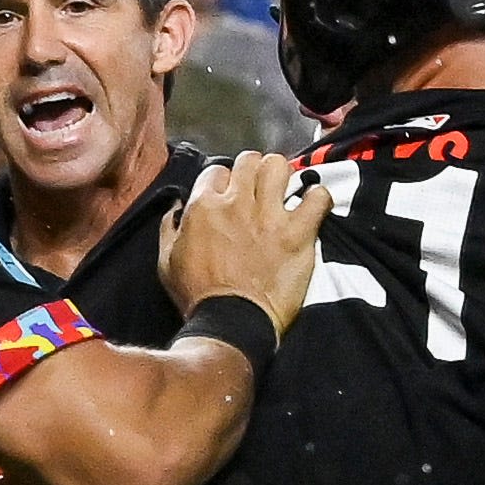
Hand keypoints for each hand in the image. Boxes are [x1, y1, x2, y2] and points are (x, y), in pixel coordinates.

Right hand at [158, 153, 330, 336]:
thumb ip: (169, 229)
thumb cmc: (198, 297)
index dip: (223, 181)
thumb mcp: (166, 262)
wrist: (230, 324)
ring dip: (282, 176)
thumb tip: (177, 209)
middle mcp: (236, 203)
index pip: (216, 170)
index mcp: (203, 207)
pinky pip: (317, 197)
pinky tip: (311, 207)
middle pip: (250, 160)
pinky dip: (317, 198)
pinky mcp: (298, 233)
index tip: (228, 195)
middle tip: (258, 188)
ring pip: (280, 166)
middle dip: (253, 171)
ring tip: (284, 192)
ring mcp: (270, 216)